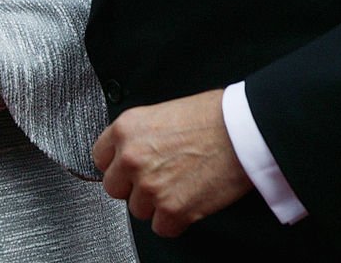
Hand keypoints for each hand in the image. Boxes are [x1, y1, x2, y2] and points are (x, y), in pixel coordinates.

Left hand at [92, 90, 252, 237]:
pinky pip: (161, 227)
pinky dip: (175, 219)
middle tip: (157, 178)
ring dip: (156, 203)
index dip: (117, 164)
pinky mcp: (171, 210)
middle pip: (114, 188)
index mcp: (126, 128)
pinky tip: (189, 199)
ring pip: (138, 210)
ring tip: (180, 184)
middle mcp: (131, 157)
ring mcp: (149, 186)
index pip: (99, 157)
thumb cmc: (211, 116)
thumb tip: (132, 151)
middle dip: (133, 186)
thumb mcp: (162, 112)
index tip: (127, 167)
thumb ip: (140, 135)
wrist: (241, 131)